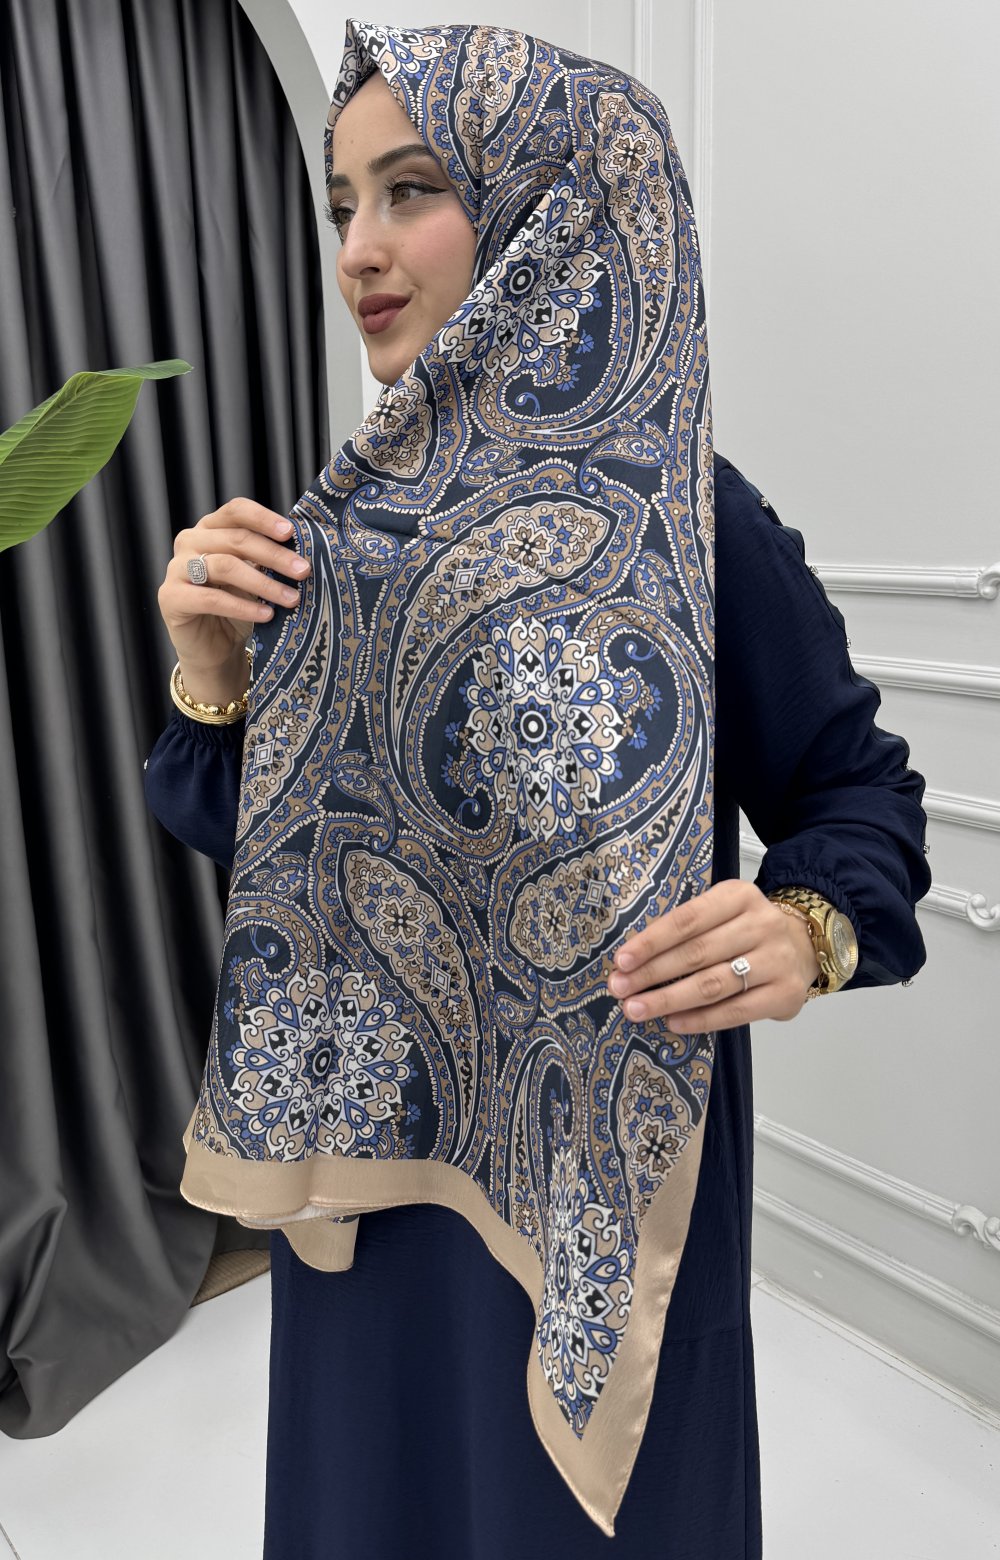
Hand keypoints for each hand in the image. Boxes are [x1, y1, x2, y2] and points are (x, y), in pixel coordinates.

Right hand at [157, 498, 310, 702]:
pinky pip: (211, 598)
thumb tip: (302, 552)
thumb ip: (268, 560)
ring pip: (225, 566)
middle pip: (235, 539)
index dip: (263, 519)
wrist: (214, 649)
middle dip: (274, 555)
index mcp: (210, 529)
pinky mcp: (171, 597)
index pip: (235, 511)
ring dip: (263, 583)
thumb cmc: (237, 608)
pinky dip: (243, 606)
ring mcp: (176, 569)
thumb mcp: (255, 578)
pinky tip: (267, 615)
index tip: (291, 533)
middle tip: (303, 571)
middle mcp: (189, 542)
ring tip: (291, 598)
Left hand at [606, 880, 820, 1031]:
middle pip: (697, 953)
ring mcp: (776, 960)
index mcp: (738, 896)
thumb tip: (634, 961)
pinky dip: (700, 1019)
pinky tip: (673, 1022)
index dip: (652, 941)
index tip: (622, 960)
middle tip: (620, 988)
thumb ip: (687, 930)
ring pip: (713, 984)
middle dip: (652, 973)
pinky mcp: (785, 993)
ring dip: (669, 999)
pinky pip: (735, 1011)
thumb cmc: (747, 931)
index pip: (688, 919)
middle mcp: (761, 924)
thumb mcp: (722, 913)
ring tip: (637, 1009)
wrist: (804, 946)